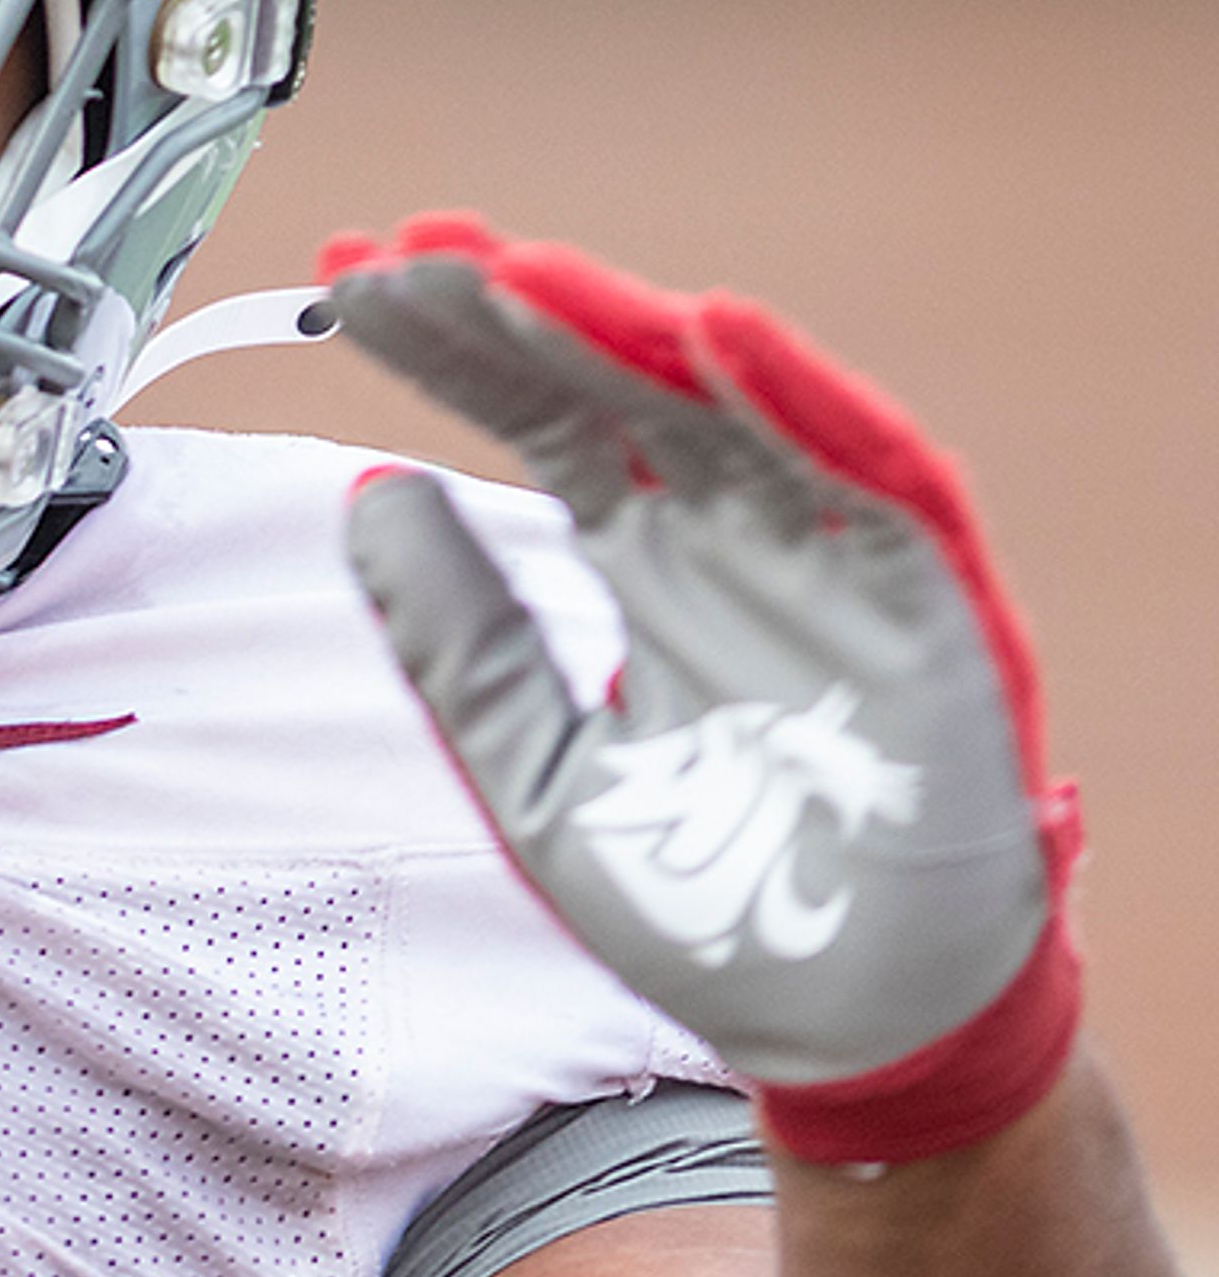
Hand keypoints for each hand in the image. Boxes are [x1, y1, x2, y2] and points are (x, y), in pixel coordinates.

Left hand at [323, 212, 1081, 1164]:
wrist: (848, 1027)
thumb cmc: (711, 900)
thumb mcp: (531, 768)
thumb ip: (454, 633)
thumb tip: (365, 492)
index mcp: (644, 558)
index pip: (534, 415)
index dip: (451, 347)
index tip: (351, 283)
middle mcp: (732, 532)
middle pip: (612, 382)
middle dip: (510, 307)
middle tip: (407, 249)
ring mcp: (828, 555)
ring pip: (726, 403)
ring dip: (625, 330)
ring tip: (519, 272)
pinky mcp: (926, 600)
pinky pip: (873, 476)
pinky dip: (801, 401)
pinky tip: (719, 336)